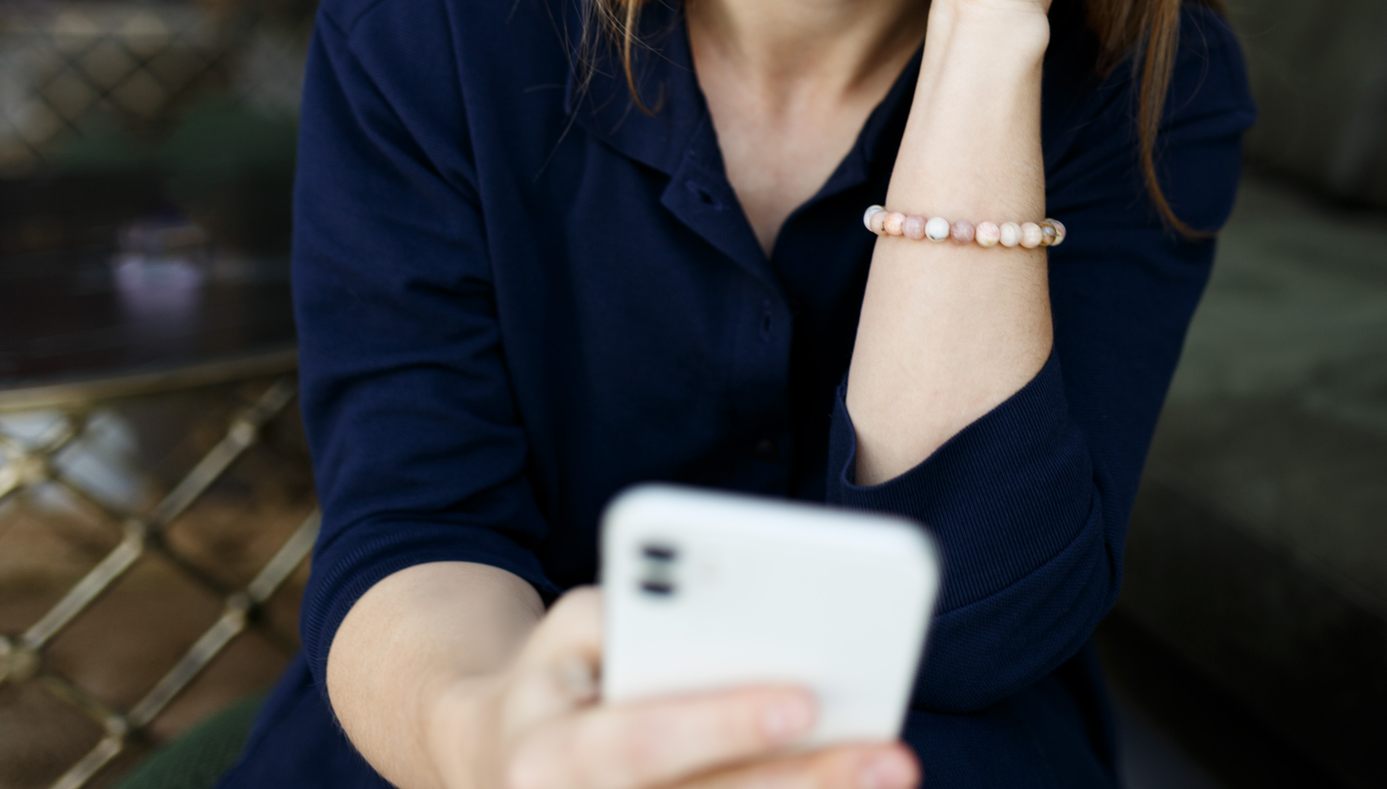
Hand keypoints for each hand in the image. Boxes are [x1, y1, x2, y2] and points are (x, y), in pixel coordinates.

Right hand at [437, 588, 919, 788]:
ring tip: (890, 769)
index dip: (723, 724)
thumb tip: (733, 619)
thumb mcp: (572, 627)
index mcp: (550, 752)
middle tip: (885, 753)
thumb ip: (635, 616)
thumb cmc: (561, 673)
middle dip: (799, 779)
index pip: (645, 741)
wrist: (497, 757)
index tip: (805, 699)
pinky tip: (849, 787)